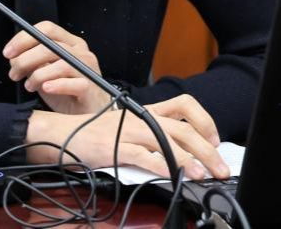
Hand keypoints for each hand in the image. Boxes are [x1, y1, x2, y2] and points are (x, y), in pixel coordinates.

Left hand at [4, 20, 109, 113]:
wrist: (88, 113)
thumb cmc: (67, 92)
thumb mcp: (46, 73)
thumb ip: (33, 62)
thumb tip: (14, 57)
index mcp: (70, 43)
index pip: (46, 29)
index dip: (24, 38)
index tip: (8, 52)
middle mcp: (80, 52)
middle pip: (50, 46)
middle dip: (25, 59)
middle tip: (14, 72)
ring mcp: (87, 70)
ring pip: (60, 64)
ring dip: (38, 75)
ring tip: (29, 86)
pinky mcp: (90, 88)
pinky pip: (73, 83)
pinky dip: (57, 85)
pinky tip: (46, 89)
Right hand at [26, 94, 229, 180]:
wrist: (59, 134)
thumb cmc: (91, 136)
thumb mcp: (124, 129)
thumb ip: (148, 138)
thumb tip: (176, 155)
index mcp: (144, 111)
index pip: (183, 104)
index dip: (204, 120)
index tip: (214, 141)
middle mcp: (140, 118)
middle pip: (183, 128)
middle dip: (207, 150)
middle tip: (221, 168)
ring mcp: (128, 132)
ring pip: (168, 141)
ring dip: (190, 159)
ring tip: (204, 175)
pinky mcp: (115, 147)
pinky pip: (145, 156)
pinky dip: (163, 166)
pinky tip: (174, 176)